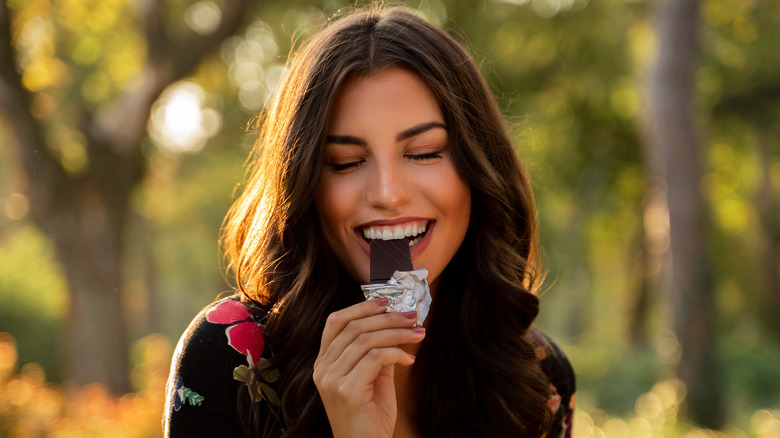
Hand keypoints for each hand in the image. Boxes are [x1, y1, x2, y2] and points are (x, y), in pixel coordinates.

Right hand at [313, 298, 425, 437]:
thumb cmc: (370, 419)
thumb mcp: (374, 379)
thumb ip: (378, 353)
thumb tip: (394, 325)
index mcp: (324, 364)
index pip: (336, 322)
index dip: (361, 307)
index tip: (387, 301)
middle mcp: (322, 369)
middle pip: (353, 327)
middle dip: (387, 318)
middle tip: (412, 316)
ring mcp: (331, 380)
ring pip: (366, 340)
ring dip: (397, 333)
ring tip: (418, 334)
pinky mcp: (346, 391)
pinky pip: (375, 358)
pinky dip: (396, 353)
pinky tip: (409, 360)